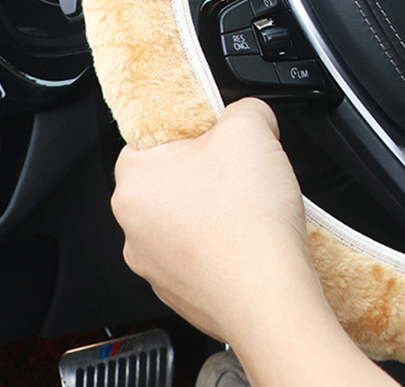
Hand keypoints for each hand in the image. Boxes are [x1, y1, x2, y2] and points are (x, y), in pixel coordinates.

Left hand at [112, 97, 398, 386]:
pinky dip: (225, 242)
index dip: (190, 129)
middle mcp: (134, 230)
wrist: (271, 296)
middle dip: (209, 169)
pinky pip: (202, 253)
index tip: (217, 132)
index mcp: (134, 183)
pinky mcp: (185, 293)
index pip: (148, 137)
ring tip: (254, 205)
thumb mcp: (251, 127)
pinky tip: (253, 237)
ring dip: (217, 207)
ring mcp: (157, 267)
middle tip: (243, 167)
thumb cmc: (248, 220)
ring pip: (187, 218)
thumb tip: (248, 114)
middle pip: (172, 178)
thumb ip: (244, 108)